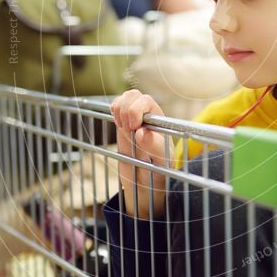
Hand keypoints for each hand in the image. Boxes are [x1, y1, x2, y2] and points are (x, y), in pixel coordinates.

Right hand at [110, 90, 168, 219]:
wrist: (147, 181)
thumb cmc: (160, 170)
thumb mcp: (161, 162)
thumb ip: (154, 146)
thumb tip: (142, 132)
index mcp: (161, 121)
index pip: (146, 101)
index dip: (135, 110)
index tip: (134, 128)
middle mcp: (149, 116)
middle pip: (133, 95)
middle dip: (126, 110)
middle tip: (128, 129)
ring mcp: (136, 118)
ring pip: (124, 98)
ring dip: (119, 110)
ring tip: (124, 128)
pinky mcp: (124, 123)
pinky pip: (117, 106)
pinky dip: (114, 112)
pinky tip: (119, 124)